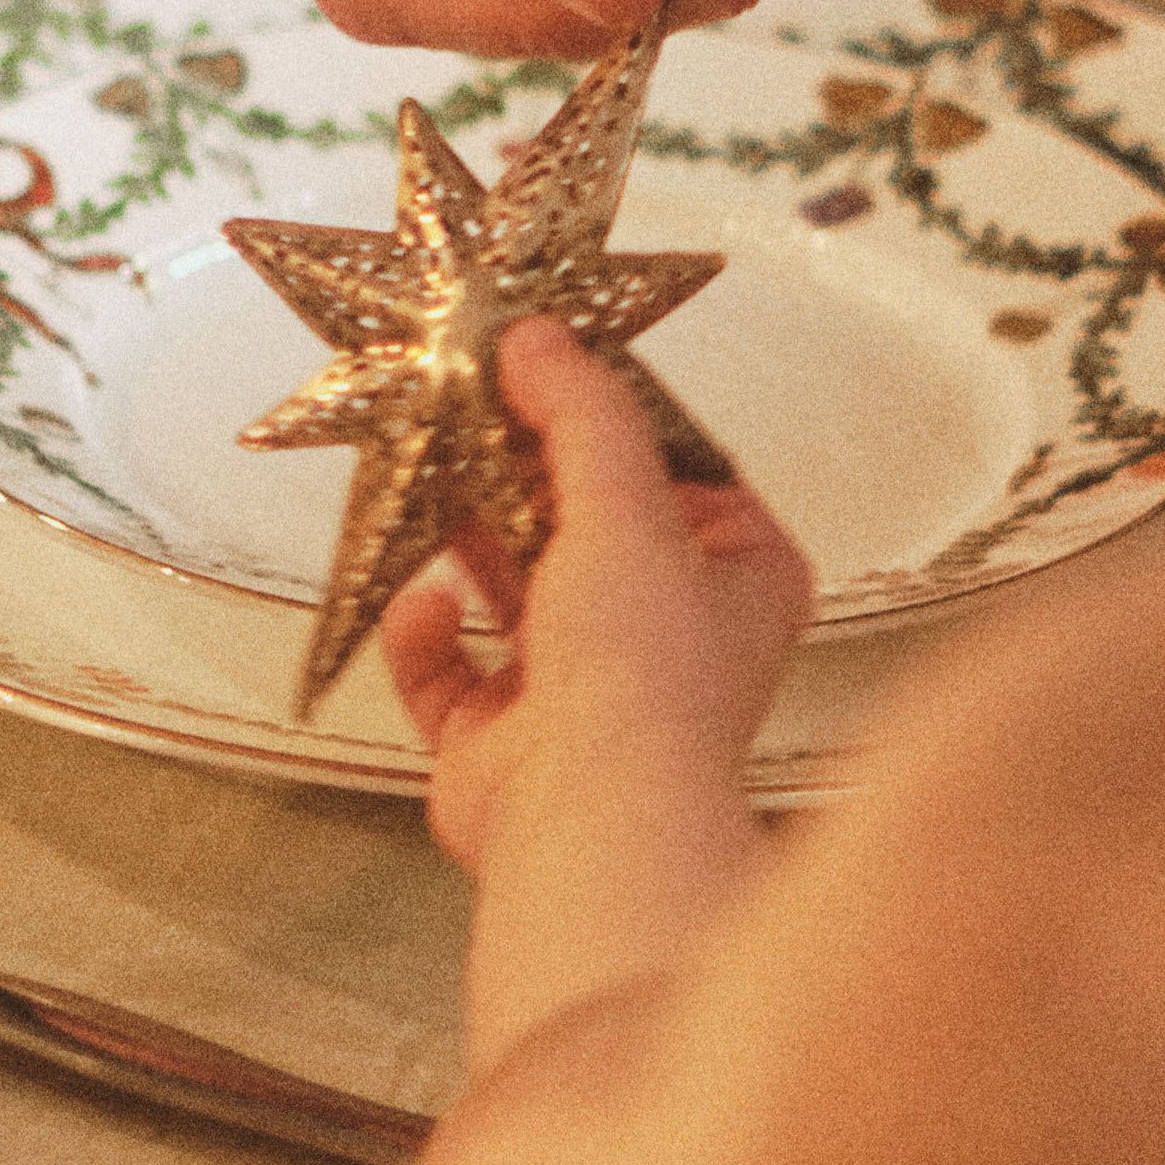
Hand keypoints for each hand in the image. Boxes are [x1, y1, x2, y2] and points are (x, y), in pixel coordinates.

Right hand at [380, 321, 811, 1072]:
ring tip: (426, 472)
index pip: (681, 467)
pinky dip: (425, 636)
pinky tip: (421, 602)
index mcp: (743, 580)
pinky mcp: (503, 743)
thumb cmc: (645, 684)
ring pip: (514, 590)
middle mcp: (671, 639)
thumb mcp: (625, 506)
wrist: (588, 822)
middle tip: (470, 407)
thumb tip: (539, 341)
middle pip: (584, 524)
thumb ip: (581, 413)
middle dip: (521, 473)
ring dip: (468, 539)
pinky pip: (448, 673)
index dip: (614, 415)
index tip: (550, 365)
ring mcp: (584, 694)